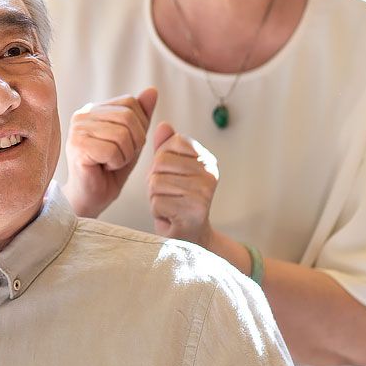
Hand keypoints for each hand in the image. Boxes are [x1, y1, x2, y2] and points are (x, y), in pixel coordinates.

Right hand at [63, 87, 158, 216]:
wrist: (92, 197)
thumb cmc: (111, 170)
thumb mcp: (133, 140)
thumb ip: (142, 116)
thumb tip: (152, 90)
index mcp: (95, 109)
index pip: (130, 102)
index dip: (139, 126)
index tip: (127, 145)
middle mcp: (83, 114)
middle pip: (128, 117)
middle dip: (134, 142)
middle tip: (121, 157)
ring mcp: (77, 129)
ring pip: (121, 134)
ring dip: (125, 155)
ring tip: (111, 162)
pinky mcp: (77, 146)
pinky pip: (112, 150)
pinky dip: (116, 163)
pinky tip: (104, 168)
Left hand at [148, 122, 218, 247]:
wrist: (190, 241)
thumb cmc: (176, 204)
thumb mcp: (169, 172)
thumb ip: (166, 148)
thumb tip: (164, 125)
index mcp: (207, 160)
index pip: (171, 144)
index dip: (161, 162)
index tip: (171, 178)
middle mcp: (210, 175)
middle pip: (161, 163)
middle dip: (155, 182)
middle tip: (169, 197)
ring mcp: (204, 193)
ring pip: (156, 183)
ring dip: (156, 198)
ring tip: (170, 207)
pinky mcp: (193, 212)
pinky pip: (157, 202)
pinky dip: (157, 212)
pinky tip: (171, 218)